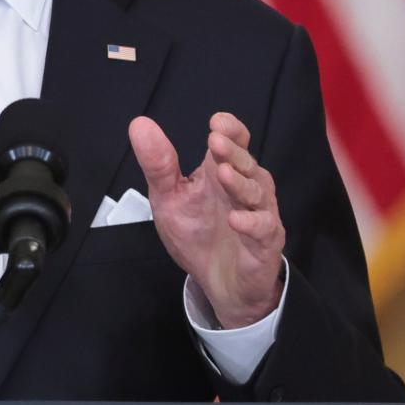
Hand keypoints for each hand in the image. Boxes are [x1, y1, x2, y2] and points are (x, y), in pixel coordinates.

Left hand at [129, 112, 284, 327]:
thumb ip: (158, 164)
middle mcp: (244, 187)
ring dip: (239, 183)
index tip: (216, 122)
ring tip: (222, 174)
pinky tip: (235, 219)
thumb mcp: (168, 197)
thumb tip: (139, 124)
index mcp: (221, 171)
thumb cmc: (197, 234)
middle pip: (245, 163)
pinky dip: (250, 222)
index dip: (231, 130)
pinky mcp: (265, 242)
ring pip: (255, 192)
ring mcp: (258, 213)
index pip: (234, 142)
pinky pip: (263, 228)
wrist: (218, 282)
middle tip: (215, 141)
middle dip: (232, 151)